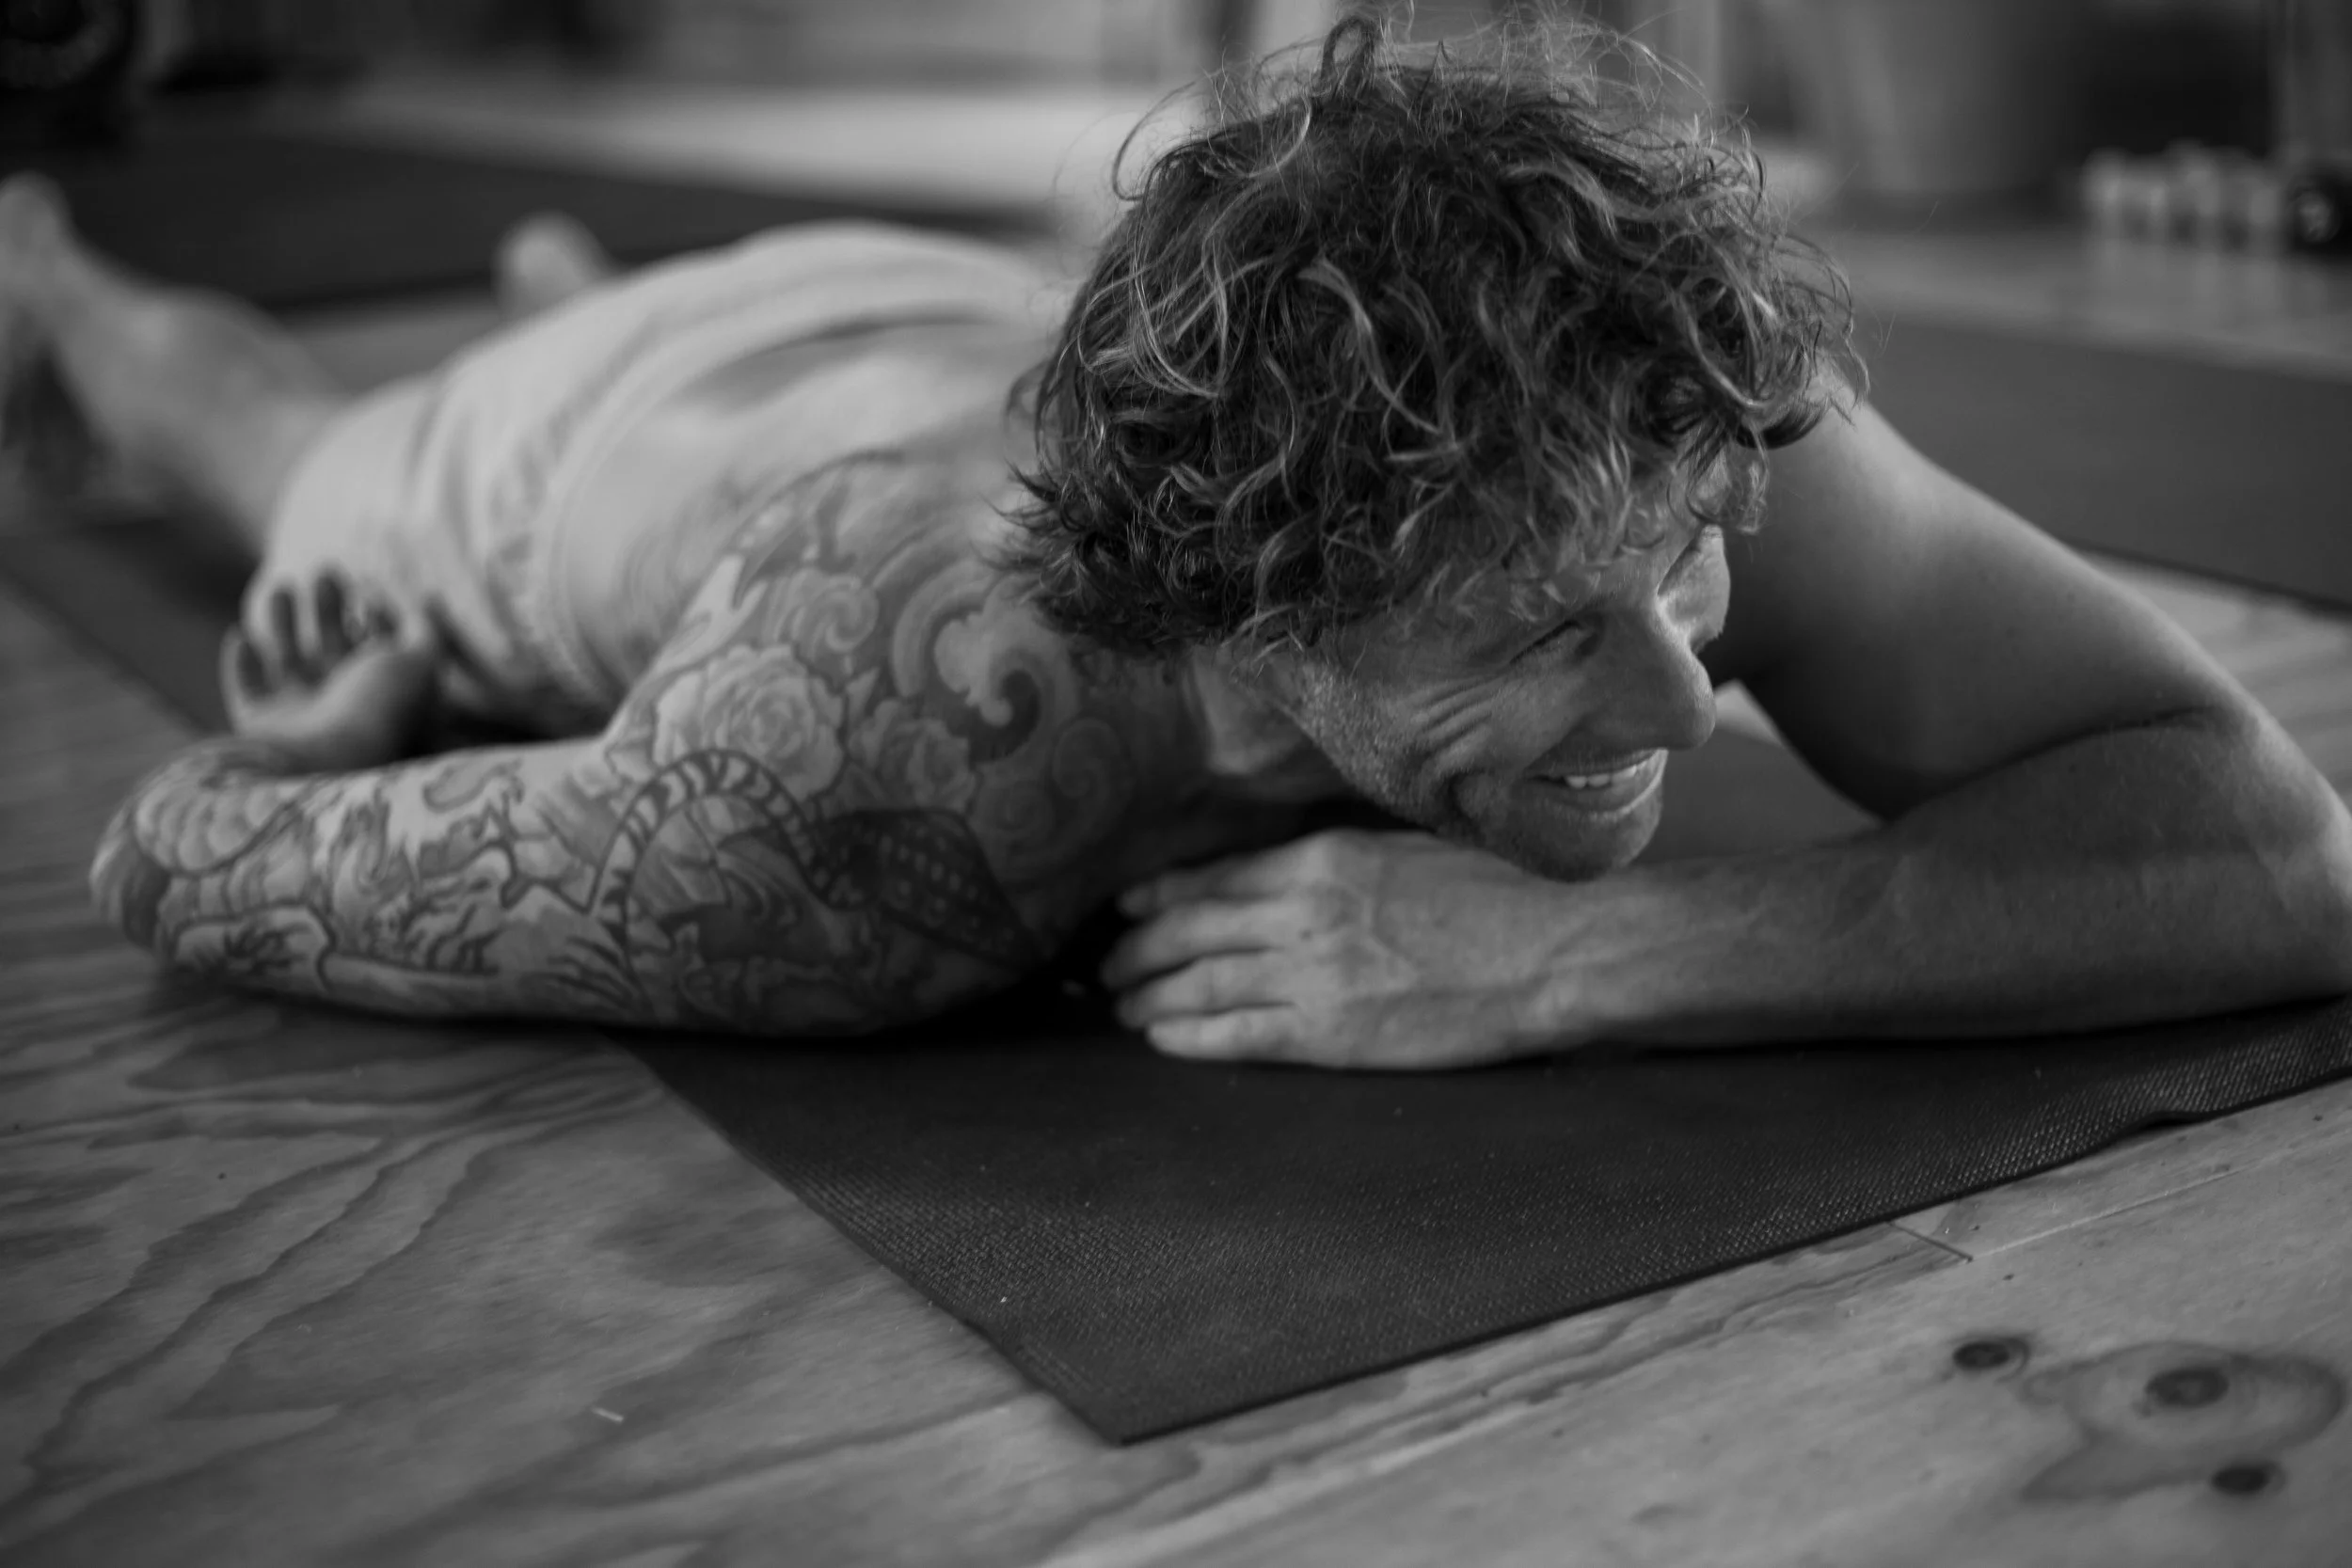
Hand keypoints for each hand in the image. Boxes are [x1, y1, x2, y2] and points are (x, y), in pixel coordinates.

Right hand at [221, 573, 439, 772]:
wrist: (329, 758)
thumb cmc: (378, 708)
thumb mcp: (419, 662)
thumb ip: (427, 630)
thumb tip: (429, 602)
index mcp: (379, 693)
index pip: (375, 646)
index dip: (375, 614)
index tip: (368, 588)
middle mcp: (339, 704)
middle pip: (331, 646)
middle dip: (328, 606)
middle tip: (325, 571)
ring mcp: (298, 716)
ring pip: (288, 660)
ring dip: (284, 622)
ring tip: (283, 587)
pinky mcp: (260, 725)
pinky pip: (246, 689)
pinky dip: (241, 662)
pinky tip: (241, 634)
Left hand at [1100, 828, 1585, 1069]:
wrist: (1557, 948)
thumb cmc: (1499, 897)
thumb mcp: (1405, 852)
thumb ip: (1341, 864)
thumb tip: (1295, 874)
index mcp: (1323, 858)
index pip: (1215, 876)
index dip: (1160, 896)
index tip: (1128, 908)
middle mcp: (1304, 909)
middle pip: (1191, 928)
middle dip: (1138, 949)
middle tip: (1107, 965)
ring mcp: (1315, 972)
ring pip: (1202, 981)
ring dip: (1151, 995)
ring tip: (1123, 1008)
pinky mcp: (1334, 1031)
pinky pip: (1239, 1034)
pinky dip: (1191, 1035)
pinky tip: (1162, 1039)